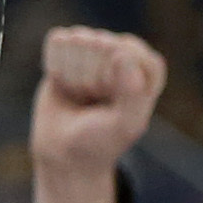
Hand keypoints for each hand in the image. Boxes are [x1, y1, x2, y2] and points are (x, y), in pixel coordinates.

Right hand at [30, 27, 162, 202]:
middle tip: (88, 108)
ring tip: (72, 99)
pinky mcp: (69, 53)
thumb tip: (129, 58)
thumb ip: (134, 95)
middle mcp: (124, 58)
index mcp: (147, 72)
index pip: (135, 55)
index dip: (118, 82)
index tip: (108, 108)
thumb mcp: (122, 129)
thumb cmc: (96, 152)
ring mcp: (96, 54)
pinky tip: (59, 86)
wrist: (61, 162)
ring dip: (72, 73)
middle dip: (92, 78)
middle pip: (106, 46)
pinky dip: (55, 62)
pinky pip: (60, 41)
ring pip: (82, 41)